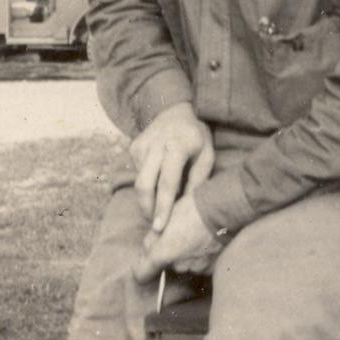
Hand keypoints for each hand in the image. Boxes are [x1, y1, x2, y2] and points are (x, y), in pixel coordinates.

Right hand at [130, 103, 213, 231]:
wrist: (174, 111)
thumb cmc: (196, 138)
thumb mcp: (207, 156)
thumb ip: (197, 181)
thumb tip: (185, 208)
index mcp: (177, 146)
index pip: (167, 182)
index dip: (162, 207)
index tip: (159, 228)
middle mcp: (156, 145)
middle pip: (144, 184)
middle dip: (147, 209)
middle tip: (155, 224)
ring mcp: (141, 145)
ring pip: (139, 181)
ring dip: (148, 198)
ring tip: (160, 204)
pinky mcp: (133, 148)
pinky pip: (138, 173)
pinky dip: (147, 183)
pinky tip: (157, 179)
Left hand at [133, 194, 223, 283]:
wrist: (223, 210)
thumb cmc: (191, 209)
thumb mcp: (164, 218)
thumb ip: (152, 239)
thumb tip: (147, 251)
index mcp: (162, 254)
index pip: (142, 274)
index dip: (141, 268)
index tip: (145, 260)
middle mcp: (178, 267)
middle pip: (167, 266)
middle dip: (169, 254)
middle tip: (177, 235)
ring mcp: (196, 269)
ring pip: (185, 265)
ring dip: (186, 256)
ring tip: (193, 236)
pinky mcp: (211, 268)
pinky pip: (199, 265)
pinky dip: (200, 257)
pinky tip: (204, 242)